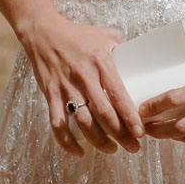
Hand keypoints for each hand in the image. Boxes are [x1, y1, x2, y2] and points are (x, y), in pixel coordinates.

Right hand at [17, 12, 143, 155]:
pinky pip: (58, 124)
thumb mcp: (104, 35)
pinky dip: (67, 142)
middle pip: (104, 113)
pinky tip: (79, 151)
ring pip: (83, 122)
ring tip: (112, 149)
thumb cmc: (77, 35)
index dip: (130, 116)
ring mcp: (66, 87)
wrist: (43, 32)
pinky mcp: (51, 94)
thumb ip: (122, 49)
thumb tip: (141, 62)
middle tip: (133, 147)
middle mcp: (84, 76)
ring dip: (98, 141)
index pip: (118, 94)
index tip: (140, 132)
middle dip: (120, 134)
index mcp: (100, 62)